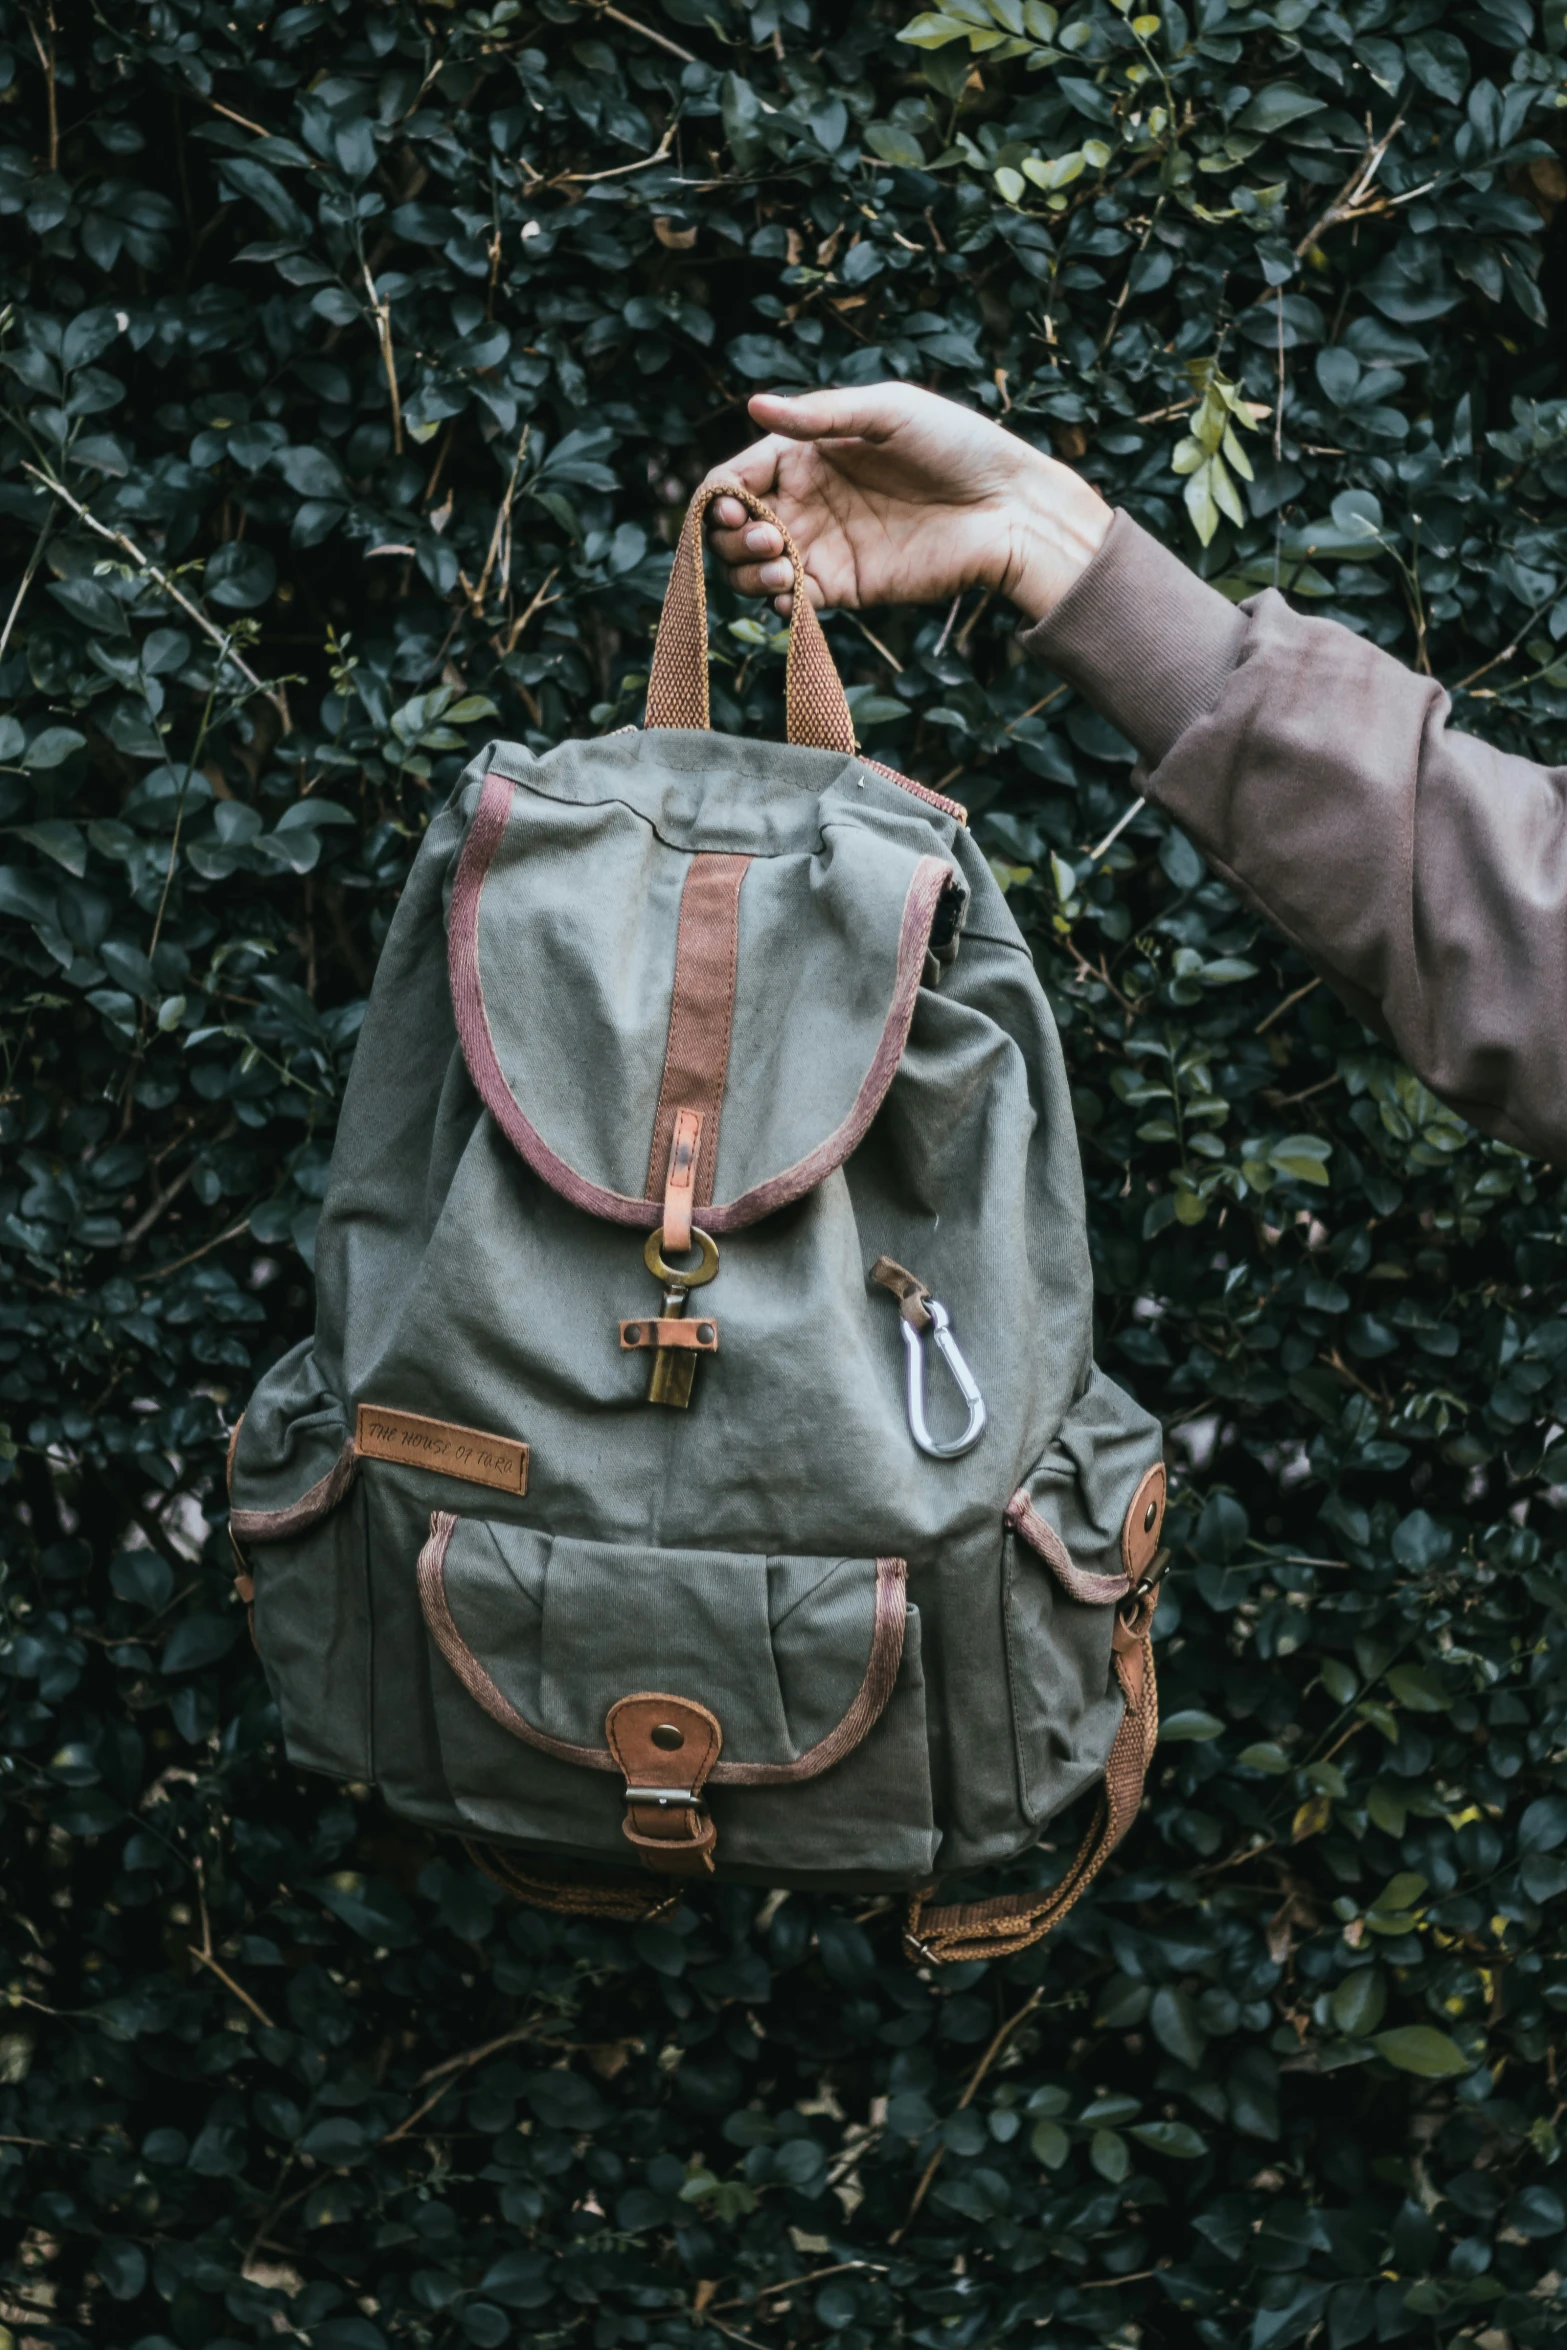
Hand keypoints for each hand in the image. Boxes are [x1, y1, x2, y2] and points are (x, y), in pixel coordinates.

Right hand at [703, 383, 1110, 625]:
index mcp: (805, 454)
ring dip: (747, 574)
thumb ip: (820, 415)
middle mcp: (805, 502)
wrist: (1008, 508)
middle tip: (768, 539)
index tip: (732, 509)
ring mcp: (822, 547)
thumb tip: (754, 404)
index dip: (718, 498)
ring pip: (753, 572)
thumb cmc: (956, 444)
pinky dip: (777, 606)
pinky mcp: (844, 589)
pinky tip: (789, 596)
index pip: (735, 478)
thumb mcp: (888, 412)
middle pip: (732, 531)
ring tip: (780, 568)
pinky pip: (792, 604)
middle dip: (731, 539)